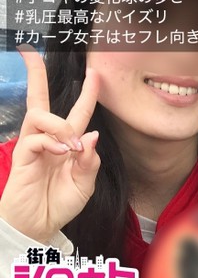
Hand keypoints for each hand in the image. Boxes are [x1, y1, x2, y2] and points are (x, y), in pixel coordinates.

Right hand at [0, 46, 100, 242]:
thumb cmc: (60, 203)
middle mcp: (49, 139)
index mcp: (68, 142)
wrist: (39, 225)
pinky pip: (35, 138)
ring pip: (40, 115)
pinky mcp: (22, 157)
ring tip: (71, 147)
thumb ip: (90, 161)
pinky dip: (51, 142)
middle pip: (40, 99)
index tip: (95, 72)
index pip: (79, 111)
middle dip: (36, 75)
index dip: (88, 93)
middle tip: (31, 52)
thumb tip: (93, 135)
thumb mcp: (85, 183)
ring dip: (61, 125)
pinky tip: (62, 153)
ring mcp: (33, 146)